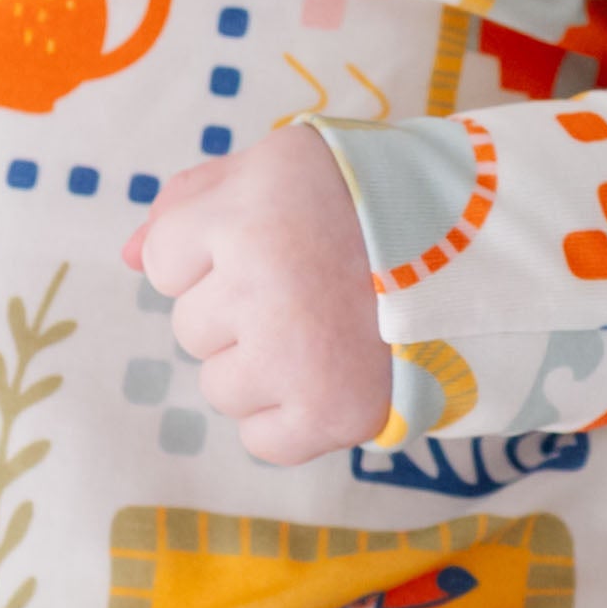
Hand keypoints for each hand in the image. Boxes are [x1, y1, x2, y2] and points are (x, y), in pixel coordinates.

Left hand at [123, 125, 388, 465]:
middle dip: (236, 310)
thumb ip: (193, 202)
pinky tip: (330, 374)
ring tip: (325, 327)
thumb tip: (127, 258)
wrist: (479, 249)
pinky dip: (291, 418)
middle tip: (308, 285)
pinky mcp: (331, 414)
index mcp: (245, 215)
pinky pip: (262, 440)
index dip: (211, 251)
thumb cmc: (363, 200)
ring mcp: (294, 357)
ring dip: (260, 366)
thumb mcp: (277, 167)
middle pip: (190, 328)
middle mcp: (261, 287)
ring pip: (220, 386)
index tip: (271, 240)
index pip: (163, 262)